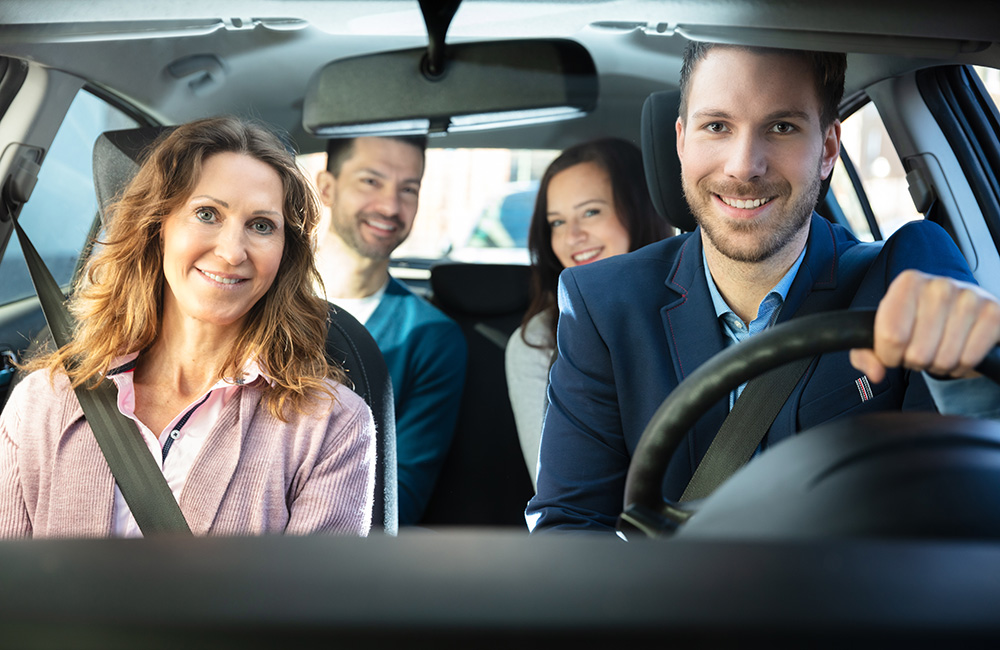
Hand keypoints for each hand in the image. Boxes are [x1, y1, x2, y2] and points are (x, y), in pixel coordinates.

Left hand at [850, 269, 999, 382]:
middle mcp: (939, 285)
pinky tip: (958, 350)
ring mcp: (970, 298)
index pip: (891, 337)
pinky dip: (961, 365)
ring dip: (938, 364)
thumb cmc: (914, 323)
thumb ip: (865, 354)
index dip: (890, 356)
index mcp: (908, 283)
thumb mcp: (881, 334)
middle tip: (920, 349)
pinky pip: (969, 360)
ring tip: (938, 348)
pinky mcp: (994, 314)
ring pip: (944, 359)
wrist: (957, 313)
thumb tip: (876, 373)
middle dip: (916, 361)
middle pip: (917, 353)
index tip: (894, 350)